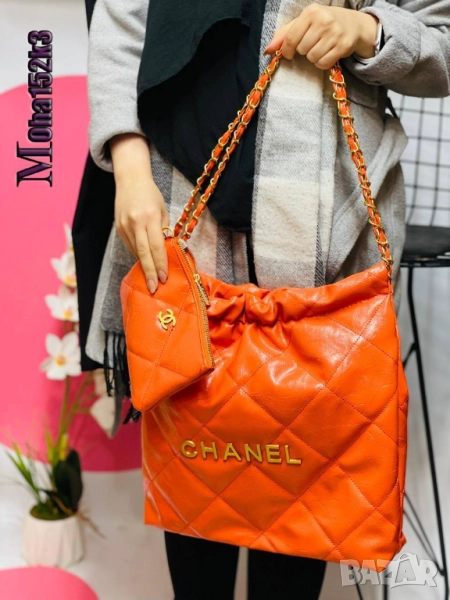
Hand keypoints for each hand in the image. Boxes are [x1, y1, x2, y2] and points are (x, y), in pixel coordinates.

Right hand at [110, 133, 169, 293]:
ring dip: (144, 265)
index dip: (160, 263)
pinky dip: (138, 255)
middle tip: (153, 288)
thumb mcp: (163, 210)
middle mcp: (136, 222)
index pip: (156, 246)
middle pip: (144, 253)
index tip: (164, 278)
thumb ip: (164, 230)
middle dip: (150, 272)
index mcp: (150, 217)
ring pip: (135, 251)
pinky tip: (144, 262)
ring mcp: (125, 226)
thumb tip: (166, 251)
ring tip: (150, 280)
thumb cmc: (151, 194)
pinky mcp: (119, 228)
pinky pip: (130, 245)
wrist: (130, 179)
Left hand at [265, 4, 378, 69]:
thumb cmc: (323, 24)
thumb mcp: (304, 23)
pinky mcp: (343, 46)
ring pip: (313, 58)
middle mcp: (324, 20)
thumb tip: (267, 50)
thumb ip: (284, 35)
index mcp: (311, 12)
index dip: (287, 50)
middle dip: (304, 51)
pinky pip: (324, 63)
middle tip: (313, 44)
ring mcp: (335, 33)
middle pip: (302, 49)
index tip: (289, 54)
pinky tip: (328, 54)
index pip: (291, 38)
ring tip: (321, 48)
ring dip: (314, 58)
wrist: (353, 25)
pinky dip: (323, 63)